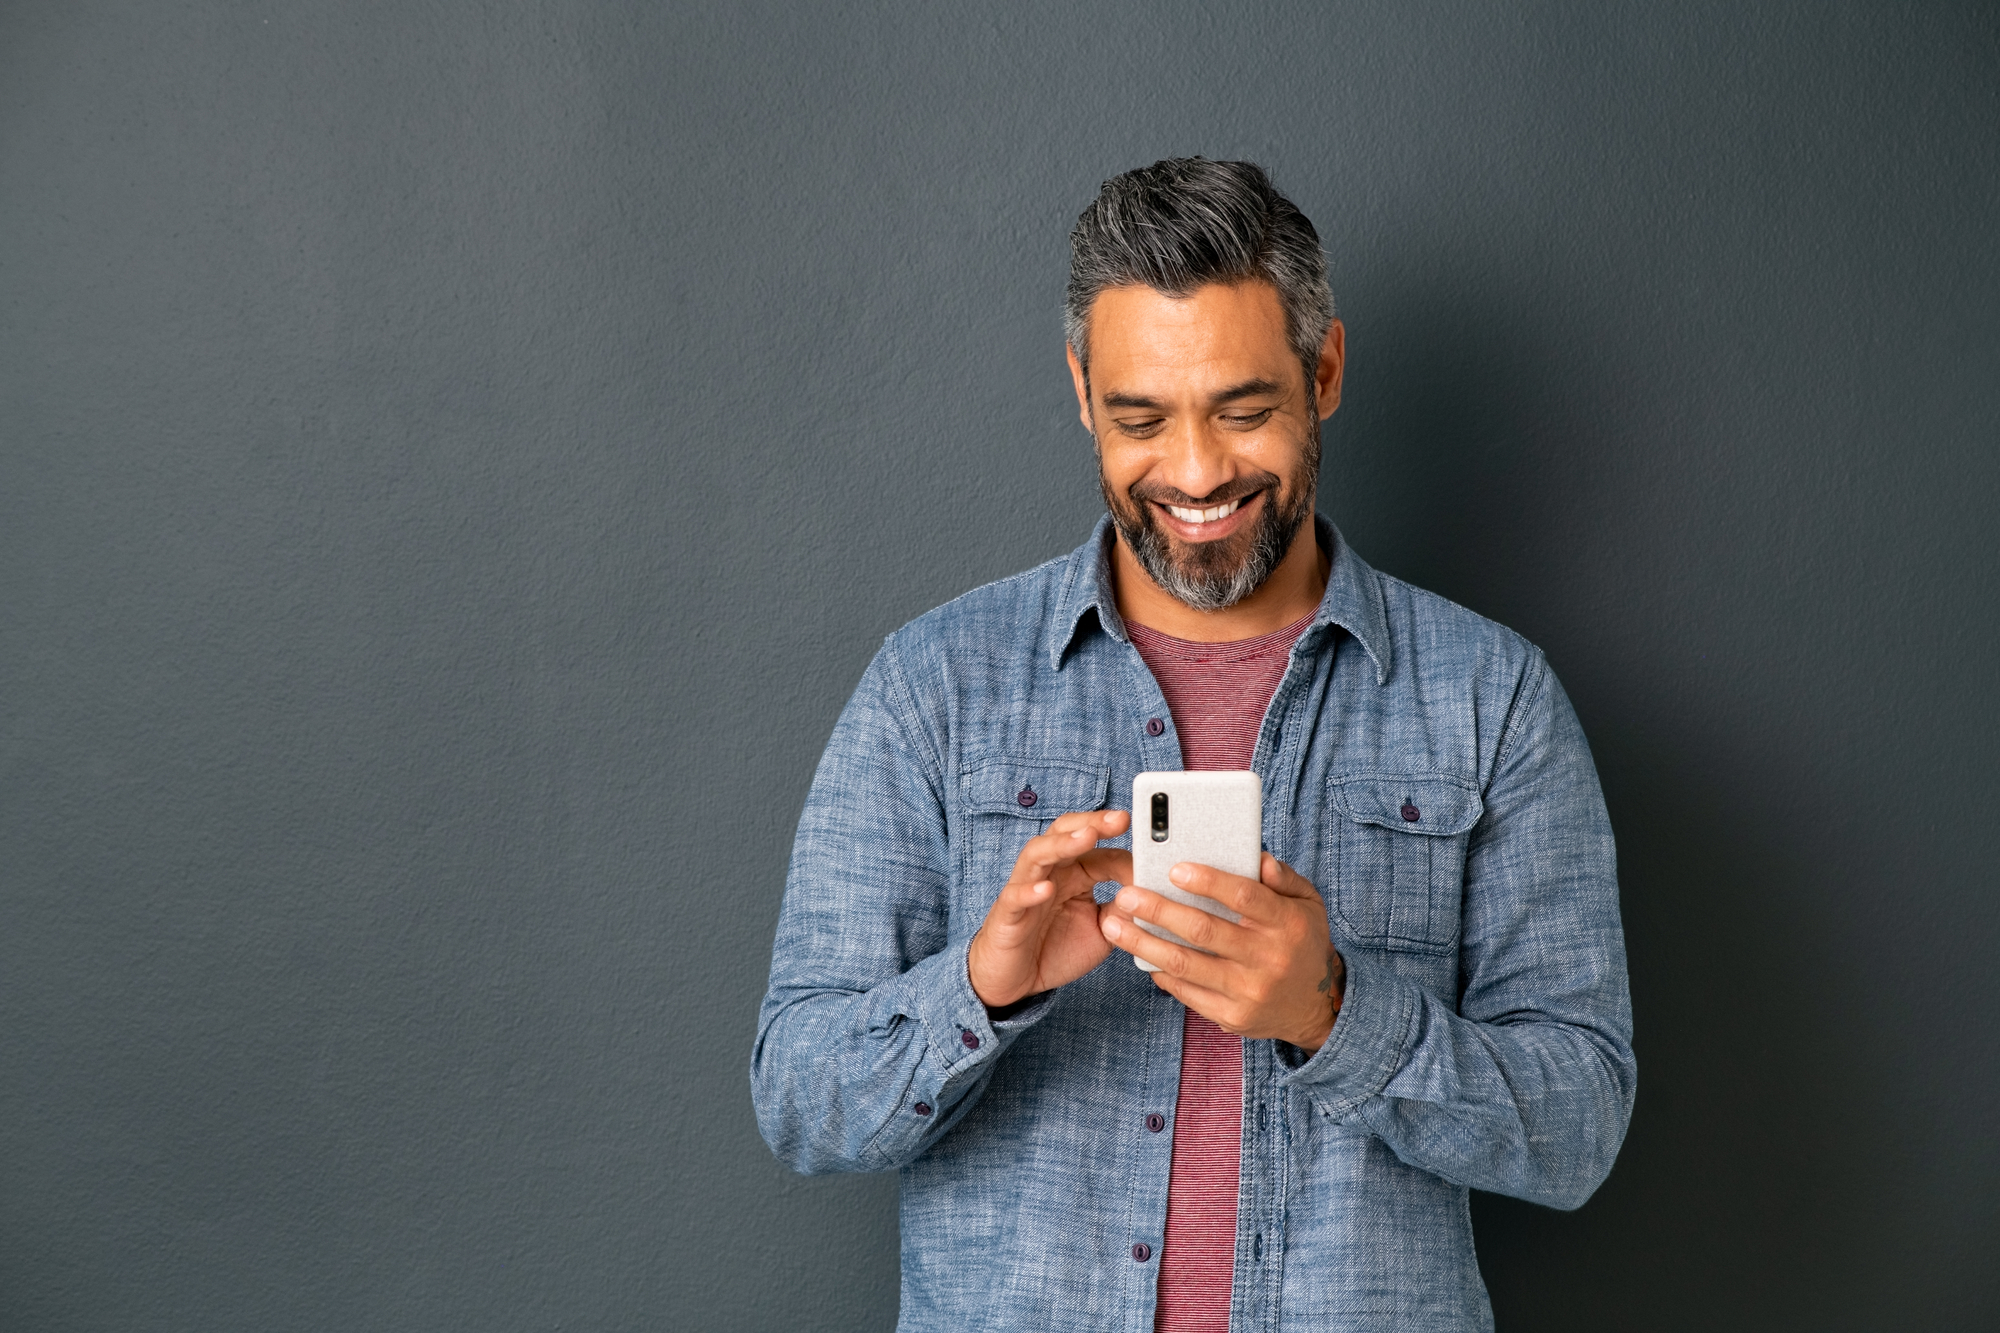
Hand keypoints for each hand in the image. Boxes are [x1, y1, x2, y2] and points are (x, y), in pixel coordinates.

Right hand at [967, 809, 1133, 1007]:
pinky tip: (1045, 888)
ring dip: (1062, 844)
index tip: (1151, 853)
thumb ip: (1123, 910)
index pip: (1098, 850)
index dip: (1123, 849)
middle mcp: (1050, 873)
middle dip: (1092, 823)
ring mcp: (1026, 889)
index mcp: (1074, 874)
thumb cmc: (1056, 948)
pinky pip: (1016, 896)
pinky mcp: (1007, 914)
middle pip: (1065, 834)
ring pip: (1038, 854)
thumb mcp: (1102, 930)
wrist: (1017, 981)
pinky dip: (1029, 890)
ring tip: (1086, 837)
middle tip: (1121, 818)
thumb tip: (1151, 894)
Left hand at [1100, 852, 1344, 1050]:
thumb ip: (1283, 878)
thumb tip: (1258, 858)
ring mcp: (1248, 992)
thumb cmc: (1303, 944)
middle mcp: (1267, 959)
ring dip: (1144, 943)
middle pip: (1204, 931)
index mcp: (1286, 924)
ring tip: (1114, 924)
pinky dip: (1160, 972)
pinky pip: (1187, 992)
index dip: (1208, 882)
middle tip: (1126, 894)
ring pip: (1186, 964)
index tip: (1174, 869)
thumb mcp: (1308, 904)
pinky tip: (1140, 953)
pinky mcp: (1231, 1016)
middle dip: (1159, 910)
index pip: (1244, 897)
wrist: (1316, 1007)